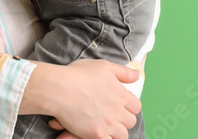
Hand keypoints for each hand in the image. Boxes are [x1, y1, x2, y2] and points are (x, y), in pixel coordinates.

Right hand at [19, 59, 140, 138]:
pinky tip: (96, 131)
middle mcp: (117, 111)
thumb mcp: (104, 67)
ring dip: (115, 130)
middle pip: (130, 122)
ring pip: (122, 135)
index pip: (136, 107)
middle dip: (123, 119)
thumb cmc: (79, 75)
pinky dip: (105, 137)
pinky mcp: (96, 135)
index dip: (129, 106)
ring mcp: (108, 124)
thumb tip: (137, 76)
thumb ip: (123, 72)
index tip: (120, 104)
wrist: (59, 89)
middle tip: (111, 115)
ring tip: (105, 125)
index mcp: (121, 94)